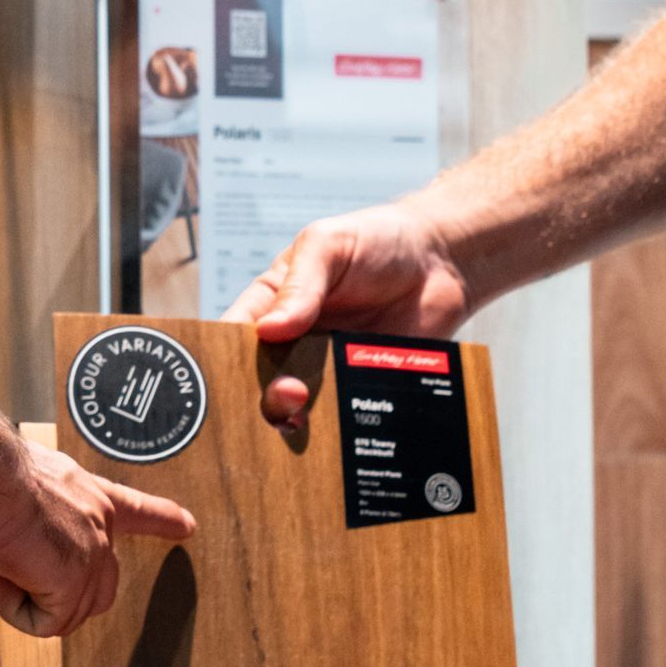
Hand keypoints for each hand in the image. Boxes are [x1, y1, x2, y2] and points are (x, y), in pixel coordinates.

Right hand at [0, 440, 193, 638]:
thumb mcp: (11, 493)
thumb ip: (24, 531)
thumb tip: (4, 570)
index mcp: (84, 491)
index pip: (134, 508)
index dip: (160, 519)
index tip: (186, 525)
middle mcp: (97, 520)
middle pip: (99, 588)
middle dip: (60, 597)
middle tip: (13, 571)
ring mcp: (91, 554)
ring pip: (67, 611)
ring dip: (24, 598)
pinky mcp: (73, 583)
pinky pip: (45, 623)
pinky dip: (15, 610)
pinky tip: (1, 575)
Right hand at [223, 200, 473, 430]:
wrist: (442, 261)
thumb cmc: (377, 240)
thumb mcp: (328, 245)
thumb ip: (300, 284)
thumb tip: (270, 329)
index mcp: (274, 304)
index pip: (235, 336)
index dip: (224, 358)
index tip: (226, 375)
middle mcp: (295, 342)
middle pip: (261, 381)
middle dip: (264, 394)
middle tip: (289, 390)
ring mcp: (328, 369)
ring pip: (297, 407)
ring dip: (296, 414)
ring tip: (306, 406)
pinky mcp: (362, 388)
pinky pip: (342, 416)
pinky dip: (336, 426)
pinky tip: (335, 423)